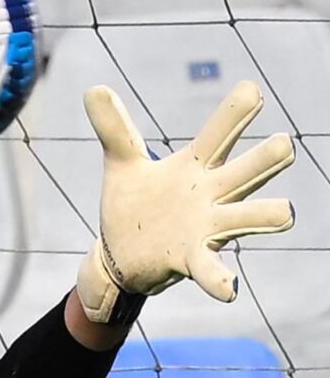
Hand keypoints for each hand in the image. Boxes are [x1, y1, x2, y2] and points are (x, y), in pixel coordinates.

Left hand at [76, 80, 294, 323]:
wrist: (120, 255)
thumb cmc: (134, 205)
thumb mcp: (121, 163)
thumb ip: (113, 128)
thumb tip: (92, 87)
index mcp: (194, 168)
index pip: (218, 134)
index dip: (234, 113)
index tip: (251, 89)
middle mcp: (210, 195)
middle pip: (245, 172)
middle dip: (265, 160)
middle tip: (284, 145)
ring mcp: (205, 228)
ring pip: (244, 219)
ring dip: (263, 216)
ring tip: (286, 212)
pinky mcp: (190, 260)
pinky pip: (211, 270)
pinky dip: (220, 280)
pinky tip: (229, 290)